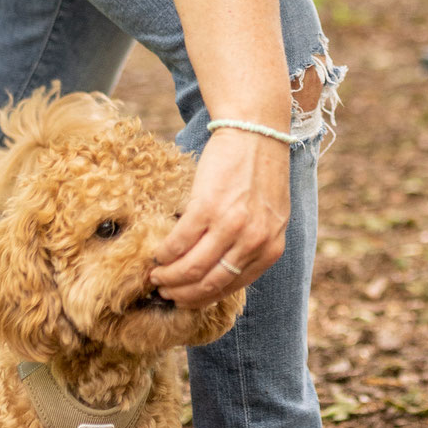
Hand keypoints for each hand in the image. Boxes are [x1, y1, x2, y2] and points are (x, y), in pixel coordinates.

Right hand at [149, 127, 289, 304]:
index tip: (186, 297)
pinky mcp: (207, 207)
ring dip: (168, 277)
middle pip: (209, 284)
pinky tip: (158, 254)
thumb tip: (223, 270)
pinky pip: (179, 243)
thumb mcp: (269, 215)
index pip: (232, 287)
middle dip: (183, 294)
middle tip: (165, 291)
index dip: (203, 297)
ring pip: (191, 269)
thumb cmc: (259, 172)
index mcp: (271, 248)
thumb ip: (253, 243)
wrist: (255, 131)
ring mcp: (230, 226)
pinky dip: (165, 254)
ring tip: (156, 276)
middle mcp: (253, 242)